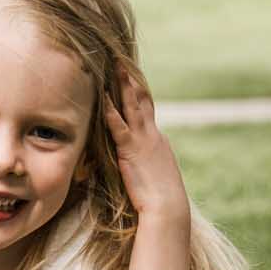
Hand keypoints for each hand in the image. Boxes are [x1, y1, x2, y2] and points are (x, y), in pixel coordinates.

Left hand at [103, 67, 189, 221]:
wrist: (168, 207)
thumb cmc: (162, 200)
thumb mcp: (157, 177)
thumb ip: (148, 166)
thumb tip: (142, 167)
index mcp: (158, 141)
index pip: (148, 111)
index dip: (140, 93)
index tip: (133, 78)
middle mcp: (153, 135)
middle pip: (142, 101)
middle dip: (132, 81)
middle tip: (123, 62)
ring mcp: (143, 141)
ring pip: (132, 106)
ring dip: (123, 85)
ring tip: (115, 66)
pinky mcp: (130, 151)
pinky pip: (119, 126)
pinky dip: (110, 110)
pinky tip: (102, 97)